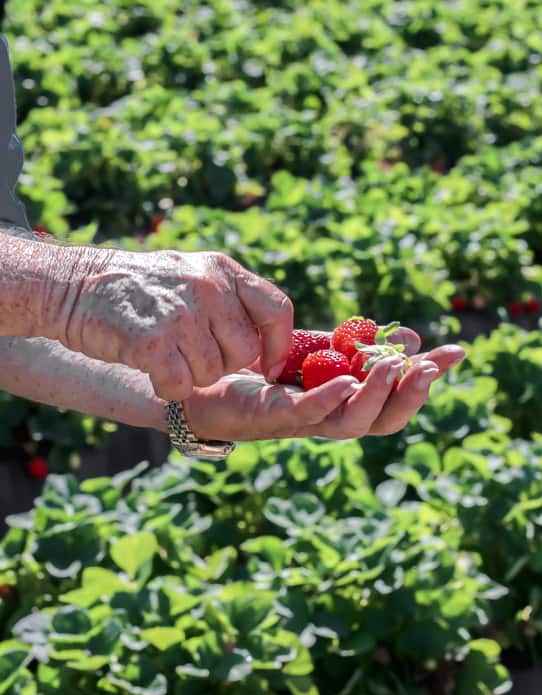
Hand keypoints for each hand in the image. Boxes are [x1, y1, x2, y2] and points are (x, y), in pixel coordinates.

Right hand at [43, 247, 292, 400]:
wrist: (70, 285)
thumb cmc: (136, 290)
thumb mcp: (191, 275)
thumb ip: (229, 300)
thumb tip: (271, 344)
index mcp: (222, 270)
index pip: (277, 309)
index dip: (280, 345)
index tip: (271, 367)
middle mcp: (207, 287)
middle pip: (245, 352)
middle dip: (223, 364)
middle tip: (190, 352)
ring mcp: (181, 314)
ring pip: (213, 373)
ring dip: (190, 375)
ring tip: (164, 352)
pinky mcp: (153, 342)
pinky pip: (181, 385)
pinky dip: (167, 387)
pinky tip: (151, 369)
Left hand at [183, 328, 464, 440]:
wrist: (204, 381)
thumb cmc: (262, 368)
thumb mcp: (316, 350)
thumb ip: (358, 348)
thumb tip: (411, 338)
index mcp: (344, 403)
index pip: (395, 398)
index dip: (427, 379)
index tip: (457, 352)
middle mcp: (329, 419)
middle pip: (382, 420)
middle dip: (411, 395)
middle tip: (429, 367)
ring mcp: (302, 422)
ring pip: (351, 422)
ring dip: (377, 396)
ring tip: (395, 367)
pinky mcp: (272, 416)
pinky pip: (307, 412)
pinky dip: (329, 398)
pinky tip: (346, 379)